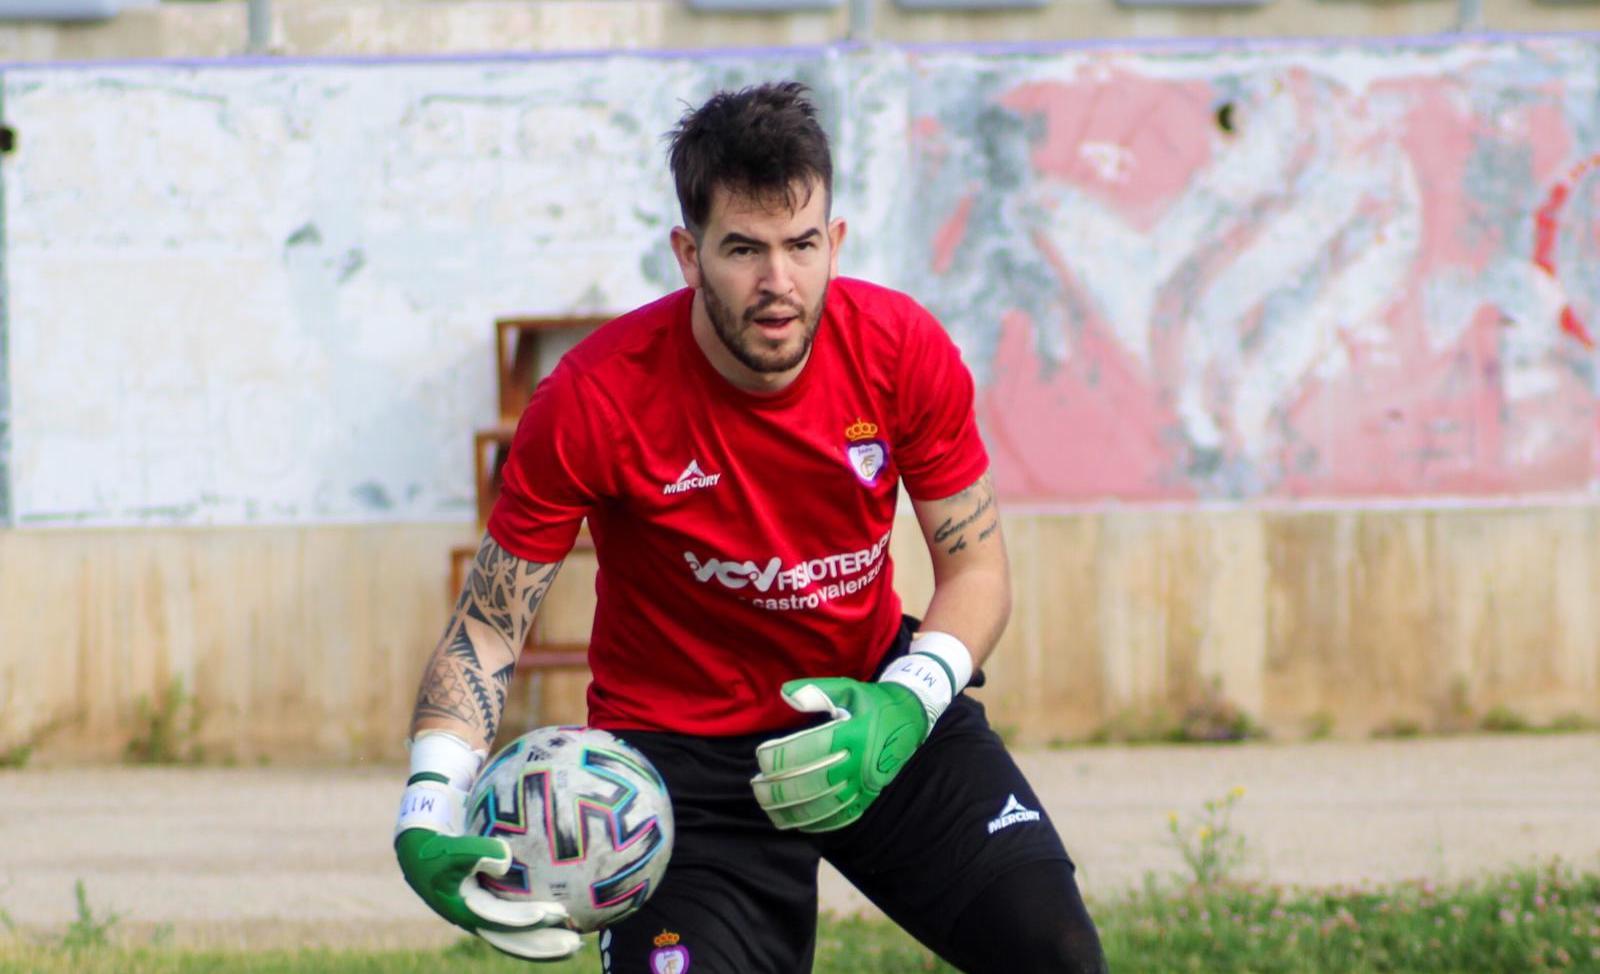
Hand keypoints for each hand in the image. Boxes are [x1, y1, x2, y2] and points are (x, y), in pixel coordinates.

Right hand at [395, 732, 580, 960]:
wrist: (419, 844)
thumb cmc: (434, 844)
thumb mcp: (449, 847)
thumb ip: (475, 852)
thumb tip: (507, 859)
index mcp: (465, 910)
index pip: (500, 921)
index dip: (526, 920)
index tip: (554, 913)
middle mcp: (477, 918)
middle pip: (514, 940)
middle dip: (544, 944)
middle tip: (576, 943)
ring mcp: (485, 913)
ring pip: (519, 935)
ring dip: (546, 938)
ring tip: (579, 939)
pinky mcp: (492, 902)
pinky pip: (519, 916)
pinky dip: (540, 919)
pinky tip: (568, 909)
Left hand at [749, 678, 928, 832]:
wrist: (912, 720)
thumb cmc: (874, 703)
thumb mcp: (850, 689)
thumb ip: (817, 691)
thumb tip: (786, 693)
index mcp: (855, 733)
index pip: (812, 749)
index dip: (783, 756)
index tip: (761, 758)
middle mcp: (861, 761)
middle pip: (815, 781)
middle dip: (782, 788)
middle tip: (757, 787)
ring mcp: (867, 783)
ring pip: (827, 804)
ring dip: (794, 810)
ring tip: (769, 808)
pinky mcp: (871, 797)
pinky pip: (843, 817)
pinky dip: (818, 823)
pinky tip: (797, 823)